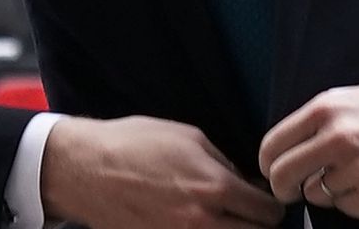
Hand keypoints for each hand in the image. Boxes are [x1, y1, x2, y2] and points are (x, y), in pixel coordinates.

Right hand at [41, 115, 284, 228]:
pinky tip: (203, 223)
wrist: (85, 170)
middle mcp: (201, 222)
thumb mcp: (192, 139)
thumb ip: (226, 166)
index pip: (267, 212)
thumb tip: (248, 184)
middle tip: (254, 213)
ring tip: (230, 218)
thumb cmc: (136, 145)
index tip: (268, 199)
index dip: (273, 205)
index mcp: (214, 188)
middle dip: (260, 224)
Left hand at [259, 75, 358, 216]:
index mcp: (326, 109)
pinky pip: (344, 207)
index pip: (272, 146)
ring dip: (329, 190)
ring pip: (315, 194)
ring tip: (358, 172)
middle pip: (282, 176)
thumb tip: (291, 151)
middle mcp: (336, 137)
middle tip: (295, 189)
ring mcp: (354, 168)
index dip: (269, 164)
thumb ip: (319, 123)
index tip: (275, 170)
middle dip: (284, 188)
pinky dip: (355, 199)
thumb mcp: (354, 99)